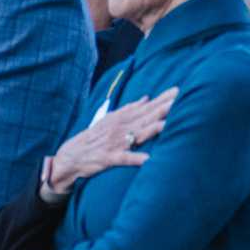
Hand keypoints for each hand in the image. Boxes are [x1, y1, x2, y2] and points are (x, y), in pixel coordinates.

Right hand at [47, 89, 177, 195]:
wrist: (70, 156)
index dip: (162, 99)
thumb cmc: (93, 138)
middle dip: (163, 108)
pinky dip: (135, 158)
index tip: (178, 90)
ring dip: (153, 129)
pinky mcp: (109, 158)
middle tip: (180, 99)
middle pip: (145, 117)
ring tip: (168, 124)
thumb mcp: (110, 119)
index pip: (146, 107)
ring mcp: (115, 143)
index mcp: (122, 119)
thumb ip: (129, 109)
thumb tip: (146, 98)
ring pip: (137, 134)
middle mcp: (120, 128)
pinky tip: (148, 158)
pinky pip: (124, 158)